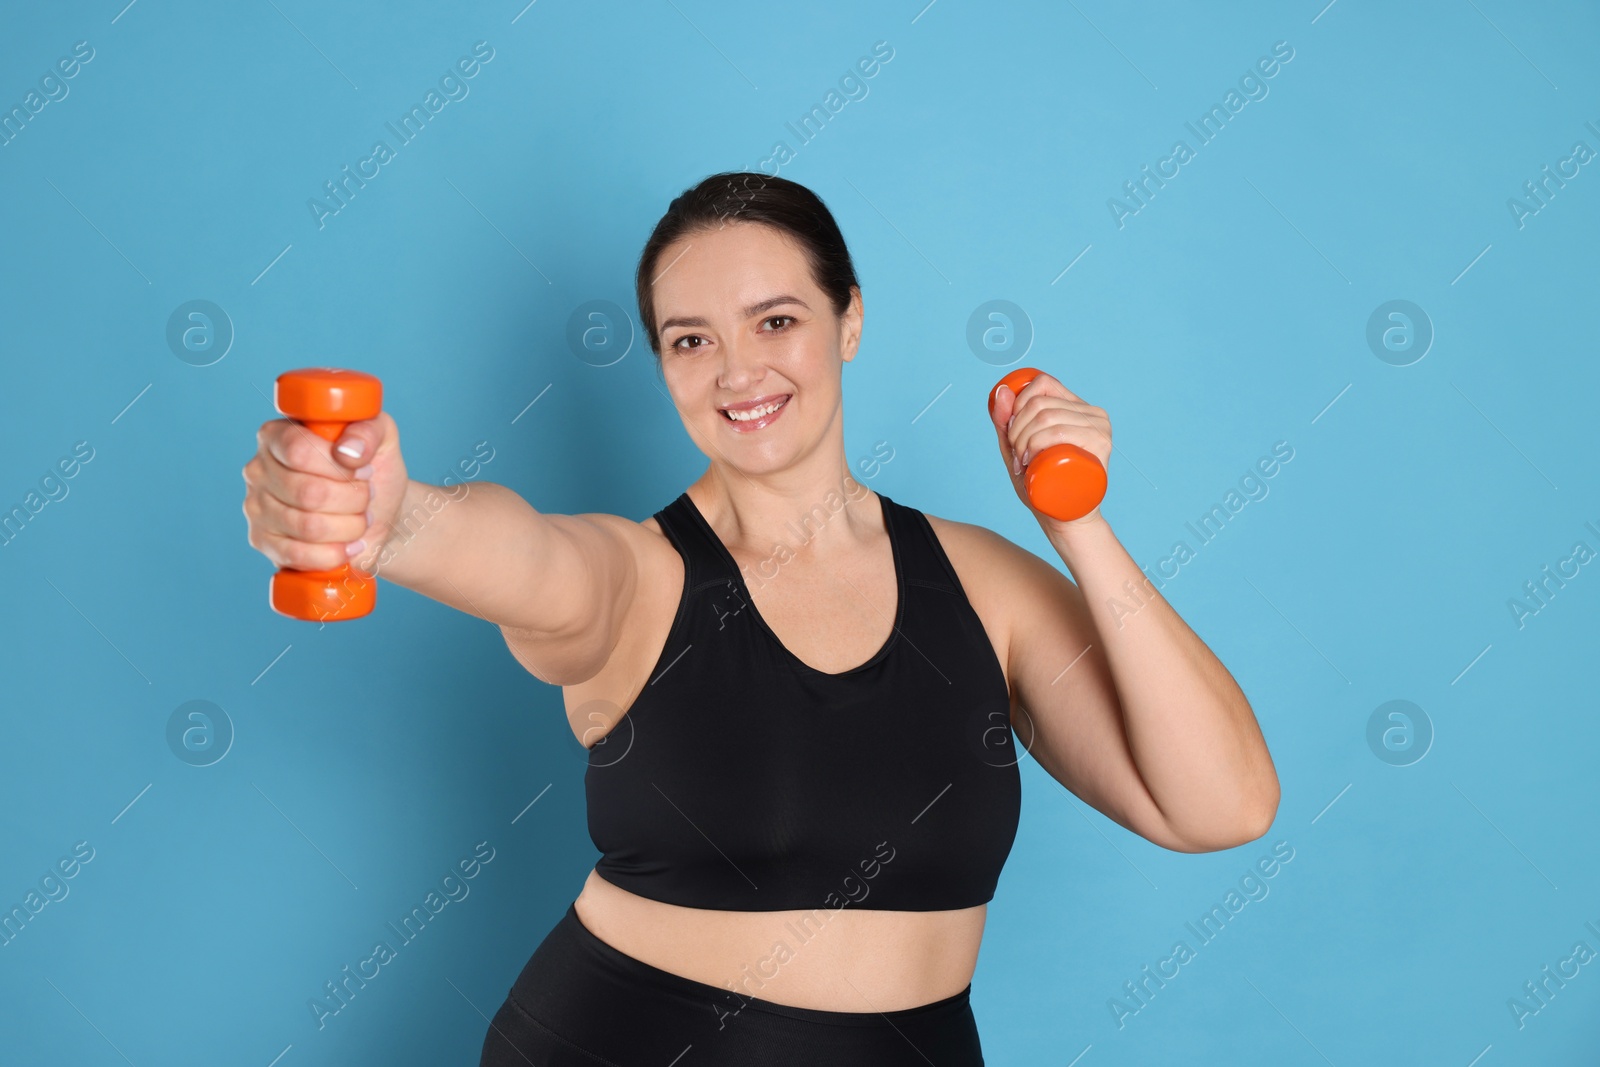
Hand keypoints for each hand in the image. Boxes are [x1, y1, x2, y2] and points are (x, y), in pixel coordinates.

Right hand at [242, 411, 408, 576]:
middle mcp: (258, 469)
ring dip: (349, 527)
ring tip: (361, 520)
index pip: (299, 450)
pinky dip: (333, 554)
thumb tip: (347, 451)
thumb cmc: (373, 471)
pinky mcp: (262, 542)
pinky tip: (348, 546)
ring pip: (307, 526)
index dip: (339, 468)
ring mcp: (256, 508)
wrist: (378, 513)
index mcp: (277, 435)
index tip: (365, 473)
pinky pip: (297, 555)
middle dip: (352, 500)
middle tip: (366, 499)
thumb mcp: (382, 438)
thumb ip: (368, 431)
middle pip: (307, 492)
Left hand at [988, 371, 1110, 529]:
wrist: (1068, 520)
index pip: (1043, 383)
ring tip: (1024, 464)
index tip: (1012, 432)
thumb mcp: (1018, 450)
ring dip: (1023, 441)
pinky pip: (1059, 432)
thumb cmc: (1044, 486)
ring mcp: (1100, 428)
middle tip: (1018, 458)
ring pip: (1046, 418)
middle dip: (1016, 430)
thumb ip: (1006, 423)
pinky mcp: (1101, 445)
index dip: (1019, 402)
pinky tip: (1032, 462)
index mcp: (1078, 407)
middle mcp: (1093, 413)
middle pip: (1040, 404)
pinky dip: (1036, 444)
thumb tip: (1002, 390)